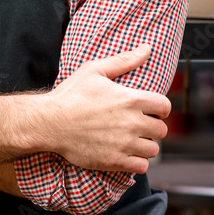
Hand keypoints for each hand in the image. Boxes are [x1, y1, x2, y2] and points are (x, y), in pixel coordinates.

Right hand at [45, 44, 169, 174]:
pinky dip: (137, 162)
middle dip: (152, 127)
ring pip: (153, 149)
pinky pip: (141, 166)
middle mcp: (132, 122)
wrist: (49, 123)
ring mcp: (124, 143)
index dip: (160, 109)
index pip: (164, 107)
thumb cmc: (70, 95)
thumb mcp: (95, 70)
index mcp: (131, 99)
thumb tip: (147, 48)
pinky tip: (127, 154)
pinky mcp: (115, 161)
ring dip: (145, 145)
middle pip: (161, 130)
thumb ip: (124, 60)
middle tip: (138, 126)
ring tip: (132, 141)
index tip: (151, 111)